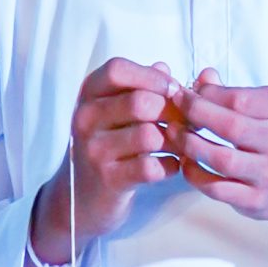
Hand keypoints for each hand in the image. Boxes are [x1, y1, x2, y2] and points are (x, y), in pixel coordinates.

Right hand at [32, 57, 179, 261]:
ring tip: (181, 144)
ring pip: (150, 135)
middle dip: (173, 111)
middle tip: (187, 121)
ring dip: (176, 140)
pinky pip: (151, 167)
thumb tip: (165, 68)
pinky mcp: (108, 180)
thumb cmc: (107, 144)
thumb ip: (140, 86)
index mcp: (89, 94)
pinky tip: (170, 165)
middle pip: (141, 102)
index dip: (152, 76)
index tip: (173, 89)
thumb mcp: (115, 110)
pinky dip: (170, 165)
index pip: (118, 69)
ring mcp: (94, 151)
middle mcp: (86, 119)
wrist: (80, 197)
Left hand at [163, 69, 267, 226]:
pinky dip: (195, 175)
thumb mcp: (264, 107)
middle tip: (174, 112)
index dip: (205, 95)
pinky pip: (218, 188)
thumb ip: (232, 92)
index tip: (184, 94)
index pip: (238, 99)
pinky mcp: (256, 199)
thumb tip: (203, 77)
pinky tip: (186, 163)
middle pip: (230, 126)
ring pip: (223, 159)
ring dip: (191, 146)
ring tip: (175, 135)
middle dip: (195, 116)